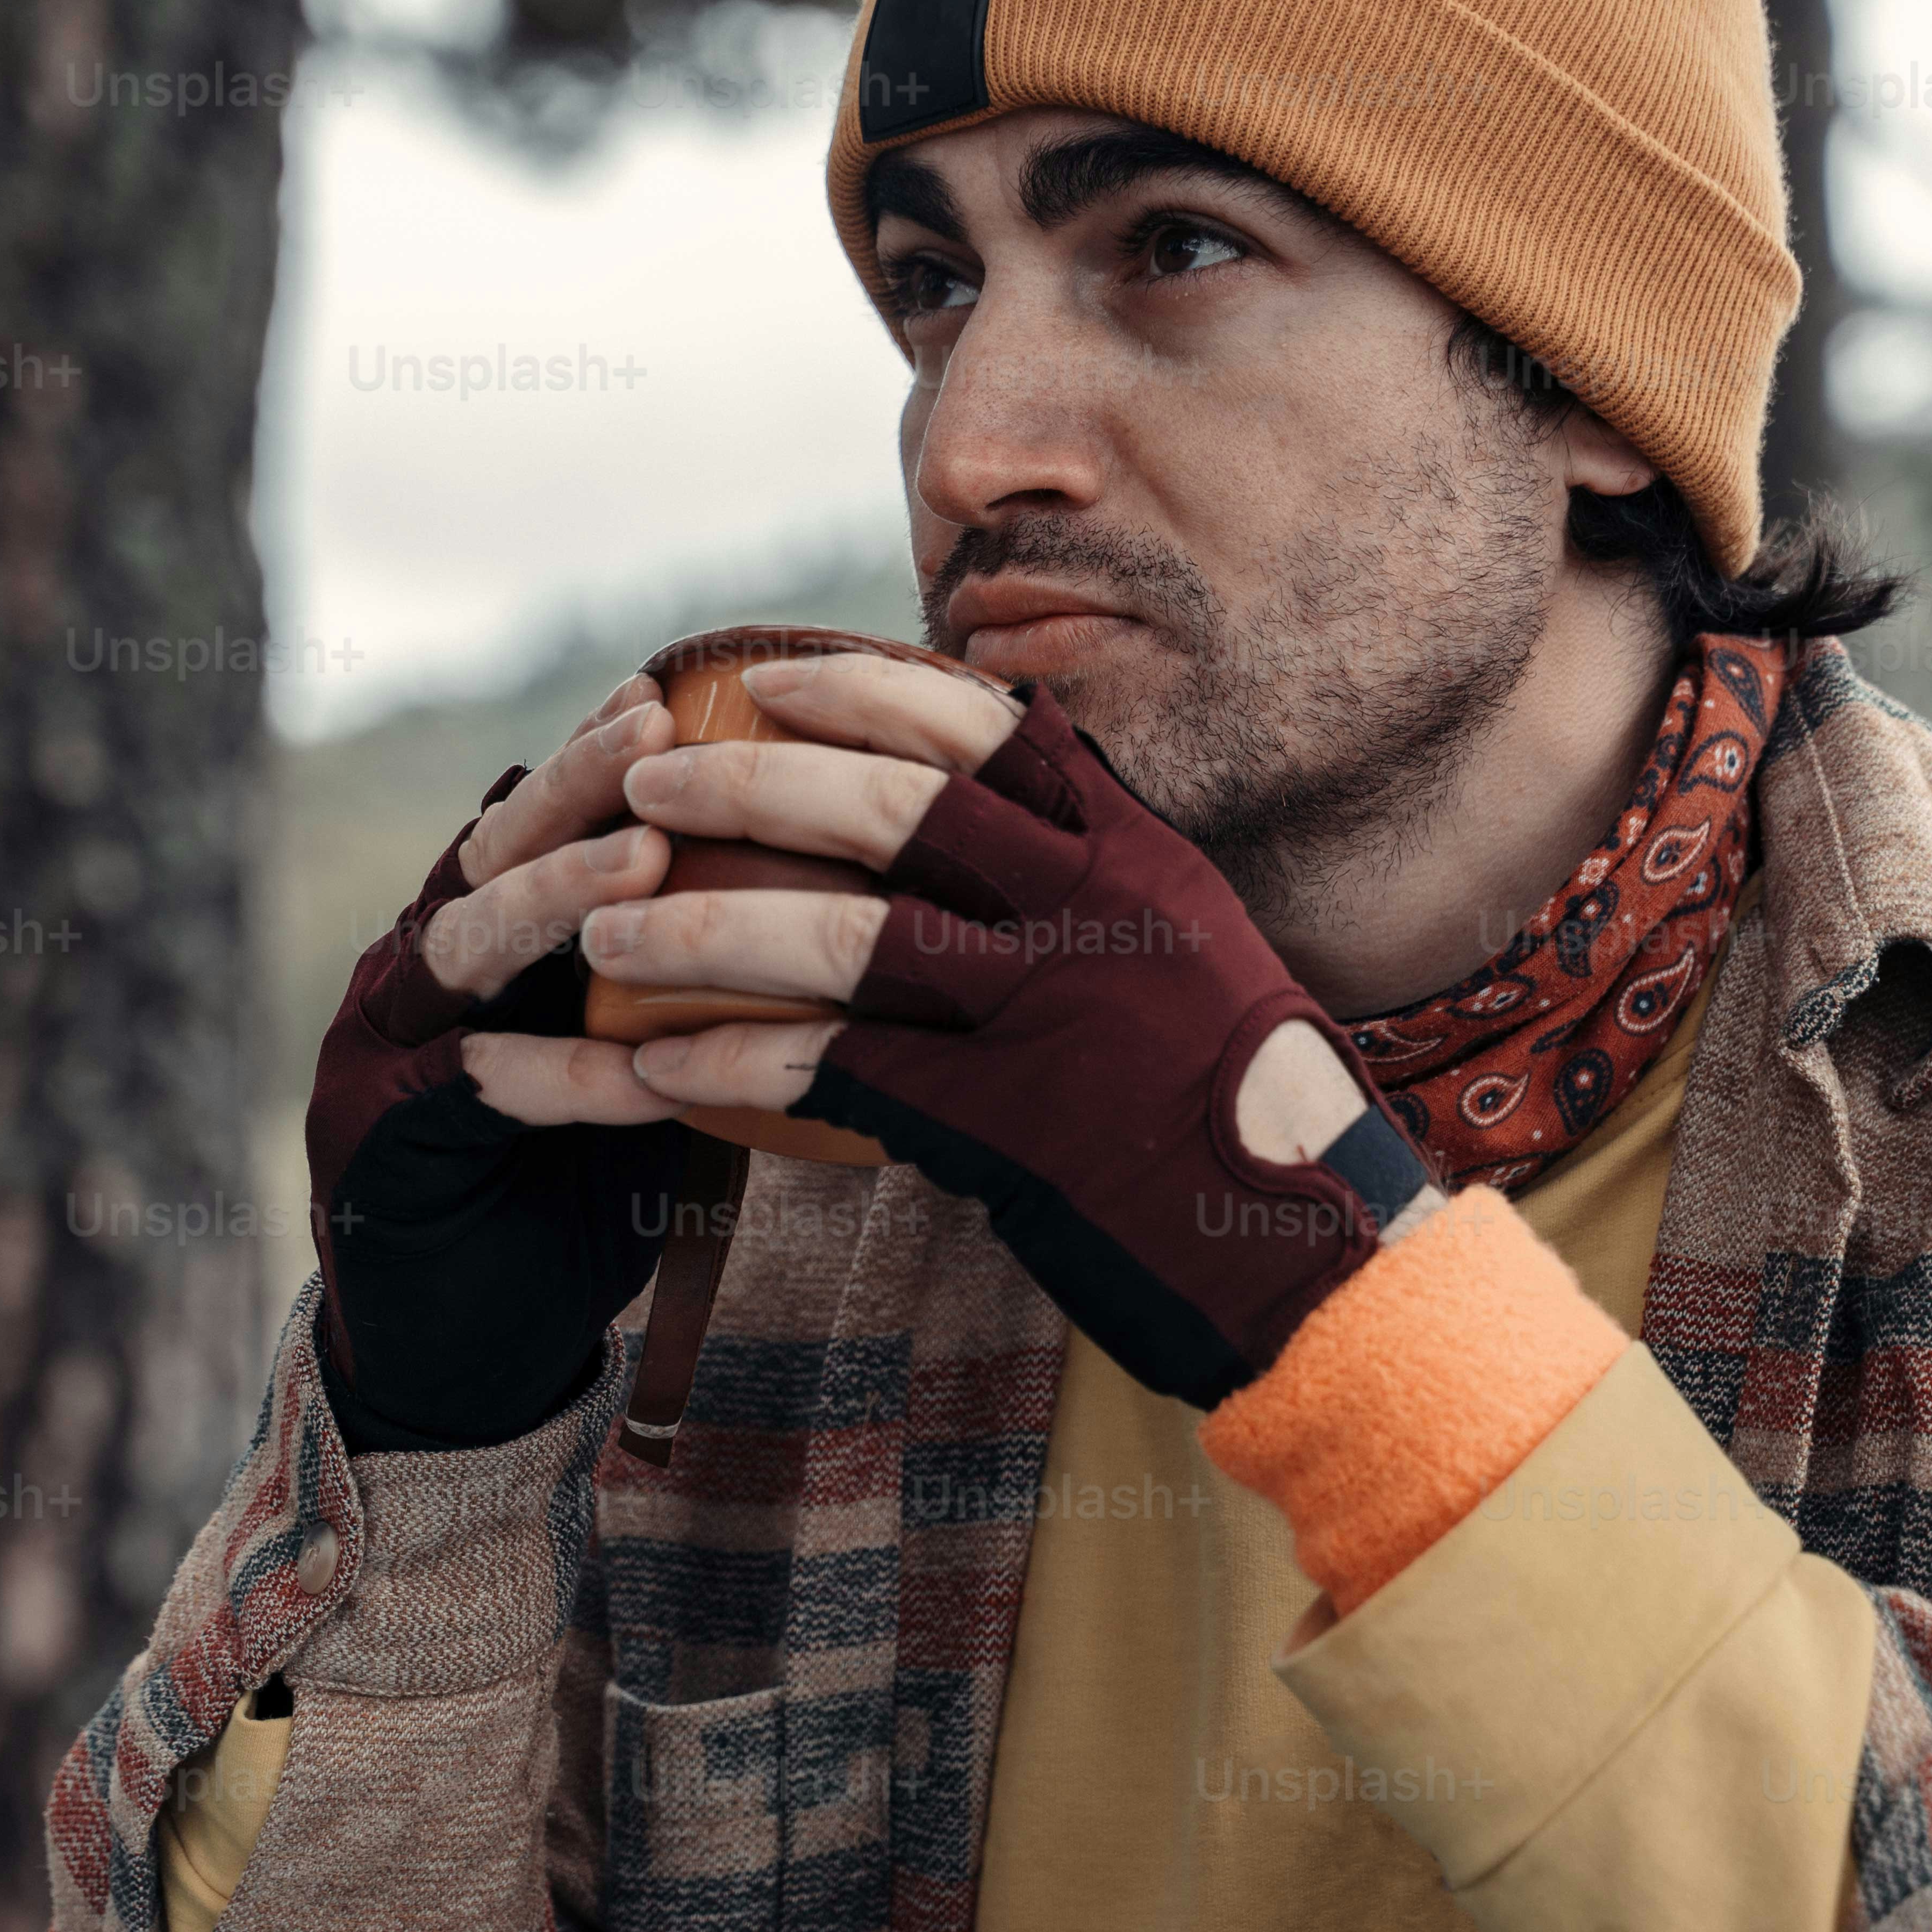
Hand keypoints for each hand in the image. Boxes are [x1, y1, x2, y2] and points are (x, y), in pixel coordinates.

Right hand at [305, 672, 698, 1451]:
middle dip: (573, 788)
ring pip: (466, 944)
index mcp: (472, 945)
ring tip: (646, 862)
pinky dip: (557, 1076)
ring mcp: (381, 1052)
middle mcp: (414, 976)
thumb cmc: (561, 1199)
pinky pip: (474, 1089)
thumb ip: (667, 992)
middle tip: (656, 730)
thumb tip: (798, 904)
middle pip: (488, 850)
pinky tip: (637, 1074)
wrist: (462, 1353)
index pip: (527, 824)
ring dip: (557, 897)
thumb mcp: (632, 1073)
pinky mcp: (378, 1143)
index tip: (670, 692)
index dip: (591, 758)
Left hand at [587, 652, 1438, 1406]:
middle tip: (645, 786)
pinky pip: (835, 1074)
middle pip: (893, 810)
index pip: (987, 727)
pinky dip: (733, 1064)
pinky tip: (656, 1065)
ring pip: (842, 938)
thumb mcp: (1185, 952)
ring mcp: (1050, 1017)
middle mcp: (1093, 914)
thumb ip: (1093, 882)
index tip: (771, 676)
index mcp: (1133, 856)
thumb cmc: (1238, 1108)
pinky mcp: (1007, 1128)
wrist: (1324, 1255)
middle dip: (750, 786)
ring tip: (607, 932)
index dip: (866, 691)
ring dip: (703, 929)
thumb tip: (997, 811)